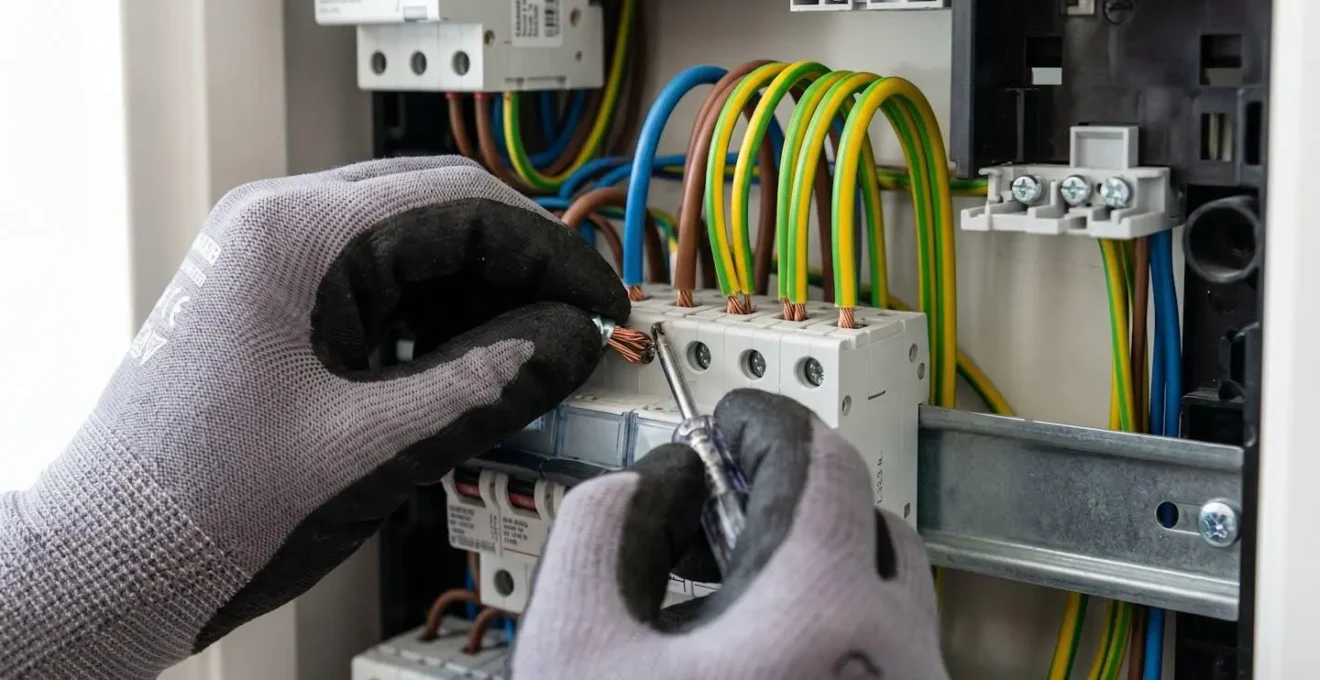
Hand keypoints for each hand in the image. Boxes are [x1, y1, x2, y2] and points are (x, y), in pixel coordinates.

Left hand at [0, 157, 626, 677]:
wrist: (107, 565)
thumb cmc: (207, 512)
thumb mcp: (375, 447)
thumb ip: (490, 384)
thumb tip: (574, 341)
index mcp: (296, 238)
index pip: (466, 208)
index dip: (554, 255)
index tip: (605, 304)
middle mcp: (276, 226)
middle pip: (442, 213)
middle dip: (523, 271)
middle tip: (580, 332)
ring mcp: (268, 258)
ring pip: (413, 246)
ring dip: (481, 296)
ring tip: (530, 362)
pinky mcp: (271, 298)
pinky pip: (377, 282)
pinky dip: (435, 319)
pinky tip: (467, 369)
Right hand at [514, 389, 946, 679]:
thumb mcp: (572, 645)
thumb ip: (602, 528)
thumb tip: (652, 488)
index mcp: (821, 615)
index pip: (820, 460)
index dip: (765, 424)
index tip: (731, 423)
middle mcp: (895, 658)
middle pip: (867, 519)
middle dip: (789, 499)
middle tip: (718, 515)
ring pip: (887, 590)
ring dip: (817, 565)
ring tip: (730, 598)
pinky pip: (888, 650)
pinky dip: (833, 624)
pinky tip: (759, 657)